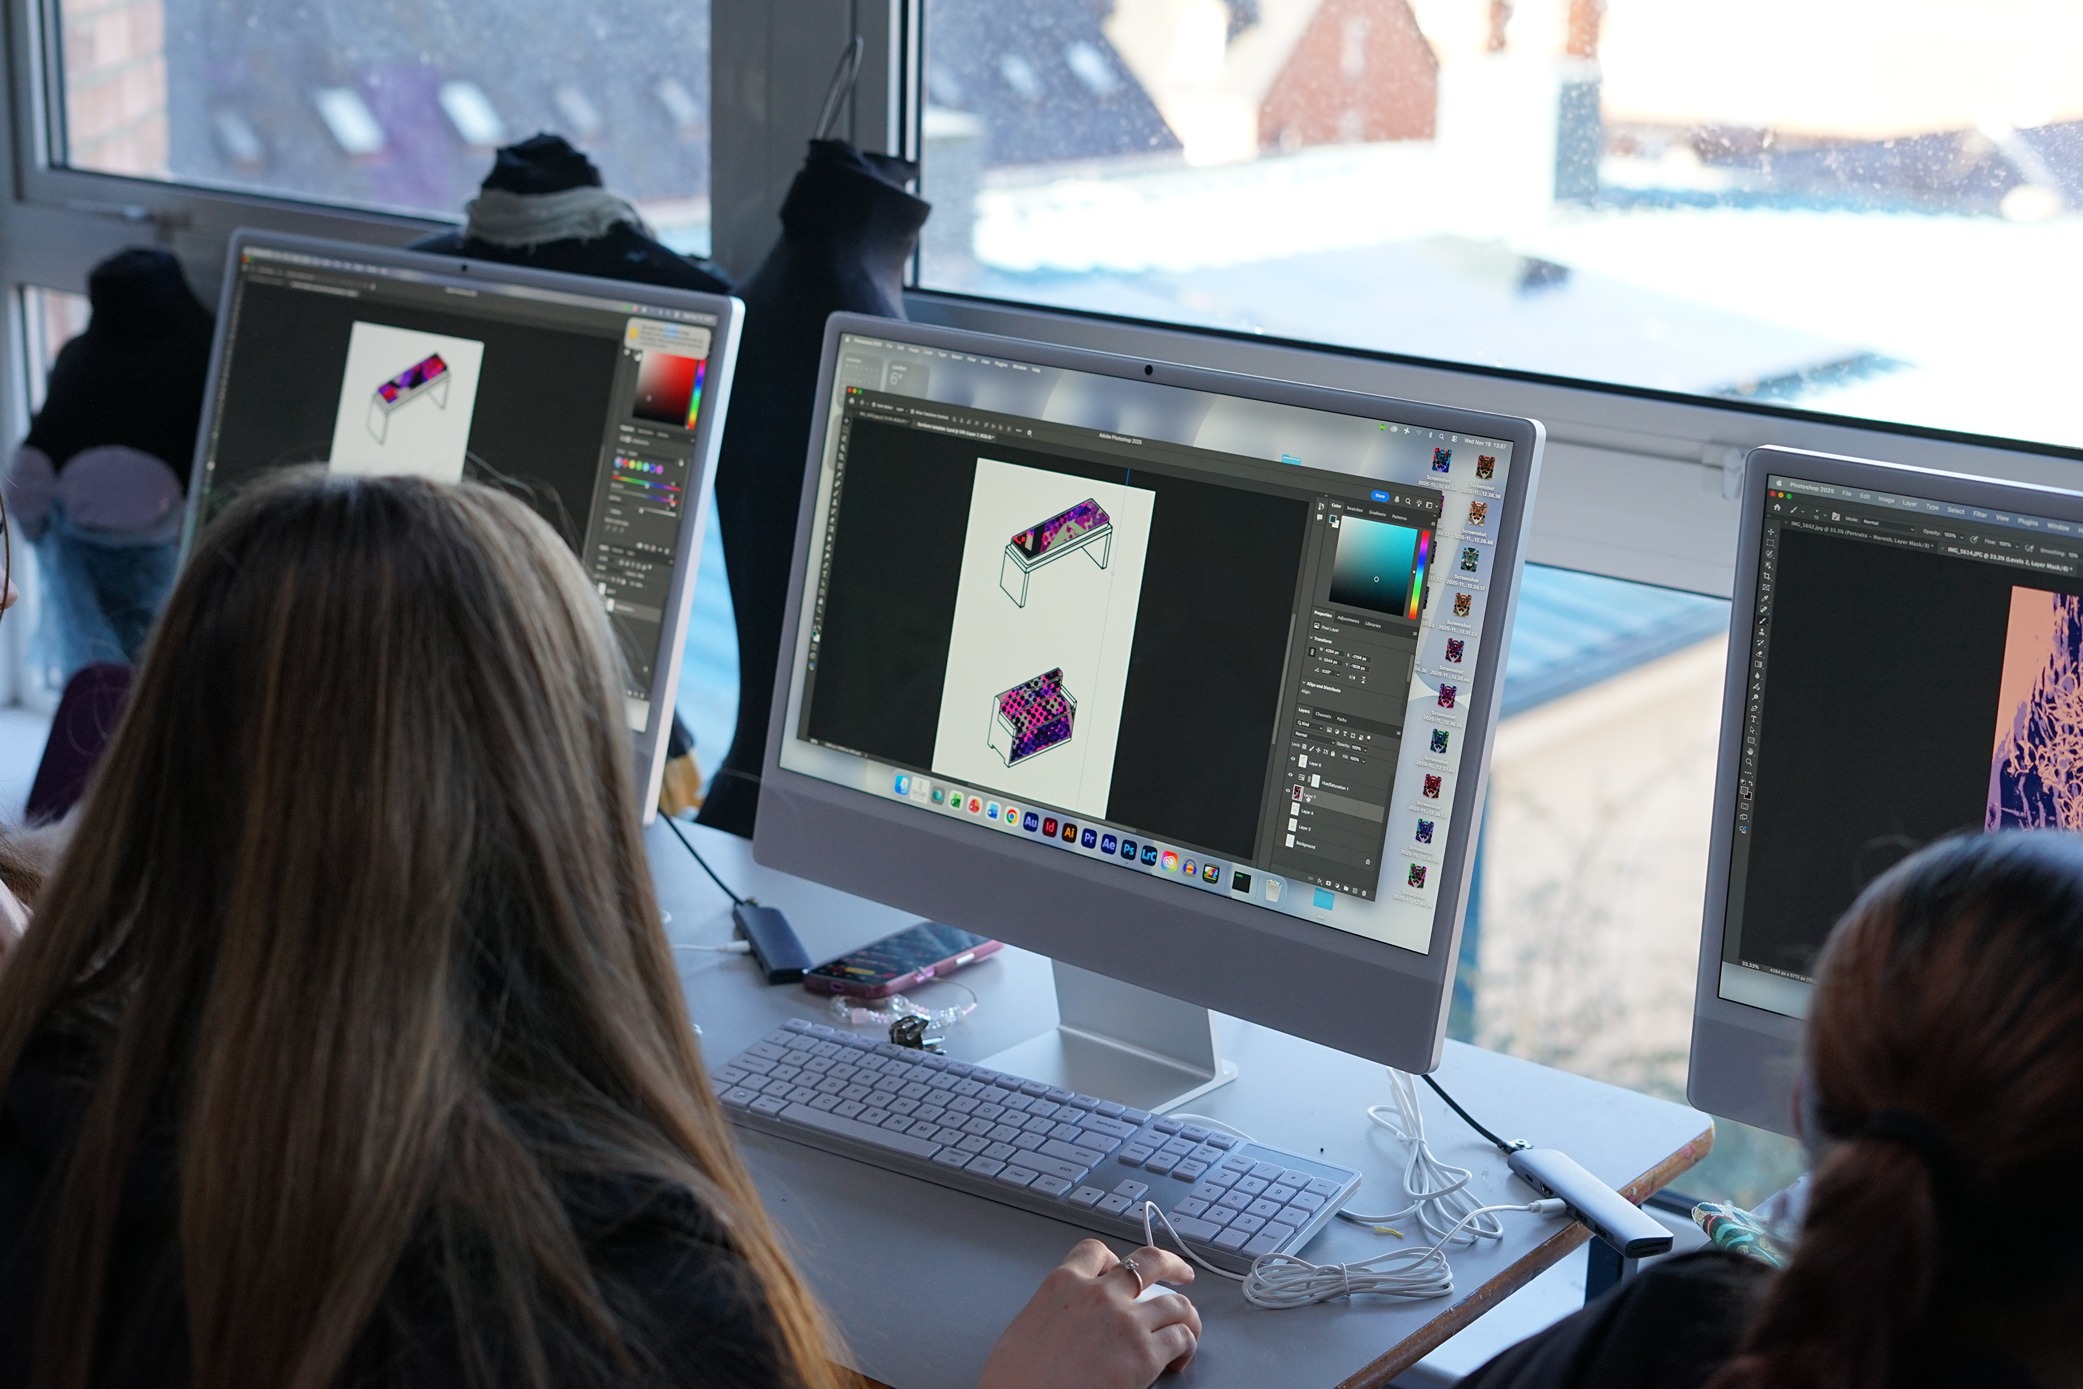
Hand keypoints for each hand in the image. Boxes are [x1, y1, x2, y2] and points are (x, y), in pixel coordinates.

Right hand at [977, 1239, 1200, 1388]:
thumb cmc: (1015, 1380)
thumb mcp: (1025, 1328)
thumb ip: (1052, 1313)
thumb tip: (1062, 1323)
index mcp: (1062, 1285)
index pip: (1095, 1252)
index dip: (1113, 1258)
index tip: (1121, 1266)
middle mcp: (1098, 1295)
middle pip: (1149, 1261)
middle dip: (1171, 1264)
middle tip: (1182, 1273)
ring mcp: (1126, 1322)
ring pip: (1175, 1303)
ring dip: (1185, 1314)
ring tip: (1187, 1326)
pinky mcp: (1145, 1354)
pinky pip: (1181, 1338)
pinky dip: (1186, 1345)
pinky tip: (1180, 1357)